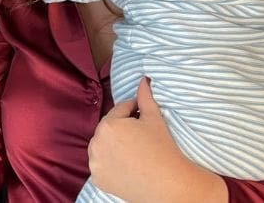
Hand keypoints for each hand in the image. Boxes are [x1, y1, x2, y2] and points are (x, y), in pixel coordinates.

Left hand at [87, 77, 225, 202]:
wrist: (168, 184)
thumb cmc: (163, 149)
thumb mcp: (154, 118)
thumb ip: (145, 96)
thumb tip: (143, 79)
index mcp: (109, 125)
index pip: (120, 110)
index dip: (133, 111)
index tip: (142, 116)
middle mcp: (96, 142)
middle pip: (109, 128)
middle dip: (121, 127)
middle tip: (139, 134)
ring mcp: (95, 162)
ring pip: (102, 145)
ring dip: (111, 143)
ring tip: (131, 148)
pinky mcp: (97, 178)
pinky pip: (101, 164)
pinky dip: (108, 162)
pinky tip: (124, 163)